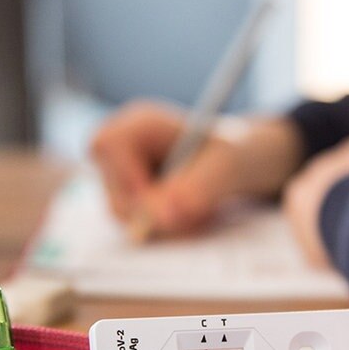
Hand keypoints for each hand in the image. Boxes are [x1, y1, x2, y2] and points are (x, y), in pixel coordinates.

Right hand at [90, 101, 304, 235]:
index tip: (161, 202)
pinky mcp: (129, 199)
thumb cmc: (236, 154)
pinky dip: (166, 229)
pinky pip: (136, 226)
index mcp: (142, 121)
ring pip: (123, 215)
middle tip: (198, 214)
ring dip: (165, 224)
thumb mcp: (226, 167)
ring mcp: (121, 174)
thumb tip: (165, 217)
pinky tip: (192, 216)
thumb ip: (198, 188)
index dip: (128, 178)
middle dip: (156, 211)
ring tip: (203, 212)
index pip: (107, 145)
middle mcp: (123, 146)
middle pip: (113, 189)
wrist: (241, 164)